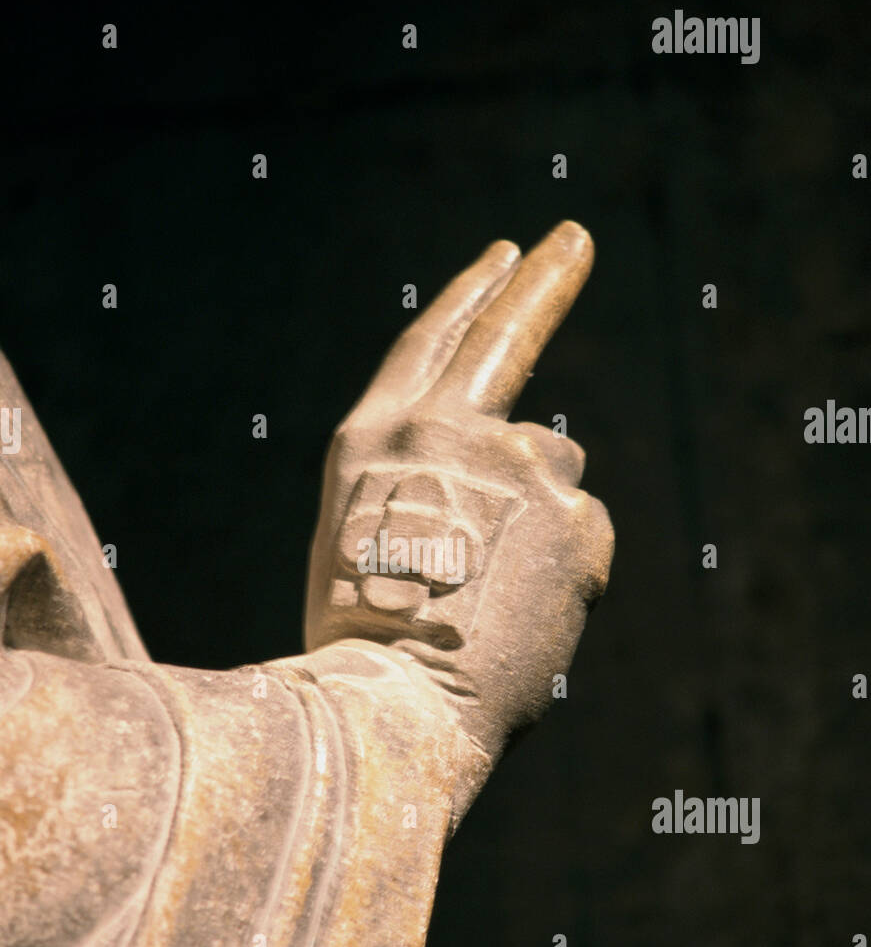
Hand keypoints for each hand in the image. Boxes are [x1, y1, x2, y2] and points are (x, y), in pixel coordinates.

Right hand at [304, 220, 613, 761]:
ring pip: (557, 473)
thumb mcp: (361, 542)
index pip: (433, 342)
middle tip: (573, 236)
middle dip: (544, 279)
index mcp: (375, 440)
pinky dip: (566, 574)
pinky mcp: (573, 513)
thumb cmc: (365, 650)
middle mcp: (445, 431)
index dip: (471, 294)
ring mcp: (514, 465)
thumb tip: (531, 473)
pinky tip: (524, 616)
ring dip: (540, 521)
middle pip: (508, 337)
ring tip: (492, 595)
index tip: (505, 253)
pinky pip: (584, 539)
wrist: (390, 710)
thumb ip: (429, 485)